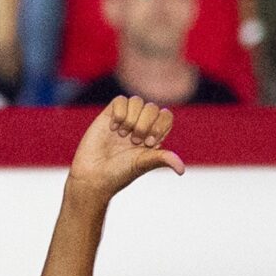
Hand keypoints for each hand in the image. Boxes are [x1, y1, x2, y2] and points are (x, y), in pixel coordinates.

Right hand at [66, 96, 184, 205]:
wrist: (93, 175)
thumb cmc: (119, 173)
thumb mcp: (144, 164)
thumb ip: (163, 159)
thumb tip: (182, 170)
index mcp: (153, 134)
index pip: (166, 116)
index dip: (160, 125)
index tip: (149, 142)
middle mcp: (140, 125)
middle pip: (153, 107)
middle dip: (144, 124)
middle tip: (134, 141)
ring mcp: (125, 119)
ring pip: (137, 101)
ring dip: (131, 118)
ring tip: (122, 135)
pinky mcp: (108, 116)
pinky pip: (120, 100)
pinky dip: (119, 113)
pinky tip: (113, 128)